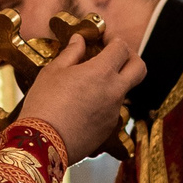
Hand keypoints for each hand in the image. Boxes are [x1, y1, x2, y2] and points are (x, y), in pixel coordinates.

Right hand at [22, 26, 142, 160]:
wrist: (43, 143)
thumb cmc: (44, 104)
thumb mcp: (53, 71)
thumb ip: (71, 53)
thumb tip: (79, 40)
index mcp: (102, 72)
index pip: (122, 48)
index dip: (114, 40)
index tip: (104, 39)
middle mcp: (114, 91)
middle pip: (139, 68)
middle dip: (131, 58)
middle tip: (115, 56)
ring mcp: (114, 112)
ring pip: (125, 91)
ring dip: (115, 82)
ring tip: (91, 83)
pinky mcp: (108, 129)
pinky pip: (113, 109)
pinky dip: (104, 102)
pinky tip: (84, 104)